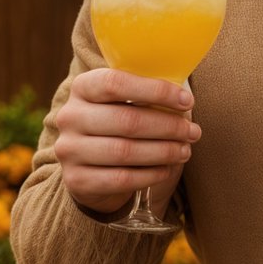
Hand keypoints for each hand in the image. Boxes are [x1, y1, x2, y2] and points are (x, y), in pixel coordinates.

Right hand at [53, 67, 200, 215]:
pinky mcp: (77, 180)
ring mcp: (69, 150)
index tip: (187, 101)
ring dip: (163, 151)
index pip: (116, 83)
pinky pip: (121, 179)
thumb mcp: (125, 102)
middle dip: (168, 126)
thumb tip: (184, 99)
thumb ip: (146, 94)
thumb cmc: (117, 124)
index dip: (156, 91)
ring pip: (125, 151)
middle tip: (193, 132)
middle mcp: (70, 117)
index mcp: (83, 87)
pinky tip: (167, 169)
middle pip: (126, 120)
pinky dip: (150, 174)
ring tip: (185, 150)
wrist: (88, 165)